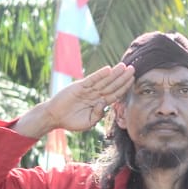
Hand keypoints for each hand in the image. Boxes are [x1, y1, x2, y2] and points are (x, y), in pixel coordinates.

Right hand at [13, 64, 134, 137]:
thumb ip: (98, 114)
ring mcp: (88, 90)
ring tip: (124, 66)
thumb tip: (104, 104)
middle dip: (122, 78)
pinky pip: (91, 80)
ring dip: (114, 74)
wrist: (54, 117)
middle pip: (112, 85)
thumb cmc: (71, 121)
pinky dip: (100, 75)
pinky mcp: (79, 86)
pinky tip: (108, 69)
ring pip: (104, 81)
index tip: (132, 80)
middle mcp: (95, 95)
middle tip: (133, 69)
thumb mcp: (88, 122)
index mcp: (99, 103)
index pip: (115, 94)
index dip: (124, 87)